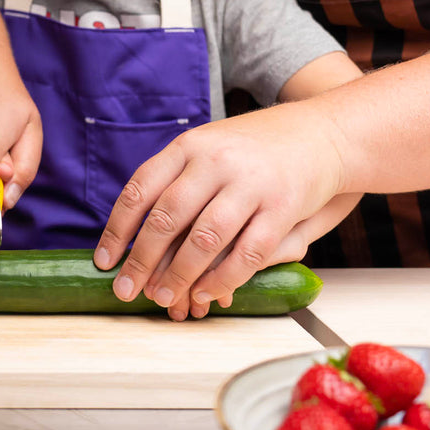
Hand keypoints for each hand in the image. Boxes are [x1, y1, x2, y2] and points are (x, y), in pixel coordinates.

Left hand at [94, 100, 355, 319]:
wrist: (324, 132)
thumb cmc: (255, 148)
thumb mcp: (208, 146)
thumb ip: (175, 179)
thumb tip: (134, 233)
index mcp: (189, 146)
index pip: (140, 189)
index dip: (118, 229)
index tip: (105, 261)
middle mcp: (216, 162)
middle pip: (167, 218)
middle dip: (141, 260)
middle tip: (125, 290)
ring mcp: (251, 184)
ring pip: (204, 240)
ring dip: (178, 275)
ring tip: (161, 298)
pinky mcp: (283, 207)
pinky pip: (247, 252)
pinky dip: (222, 278)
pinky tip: (205, 293)